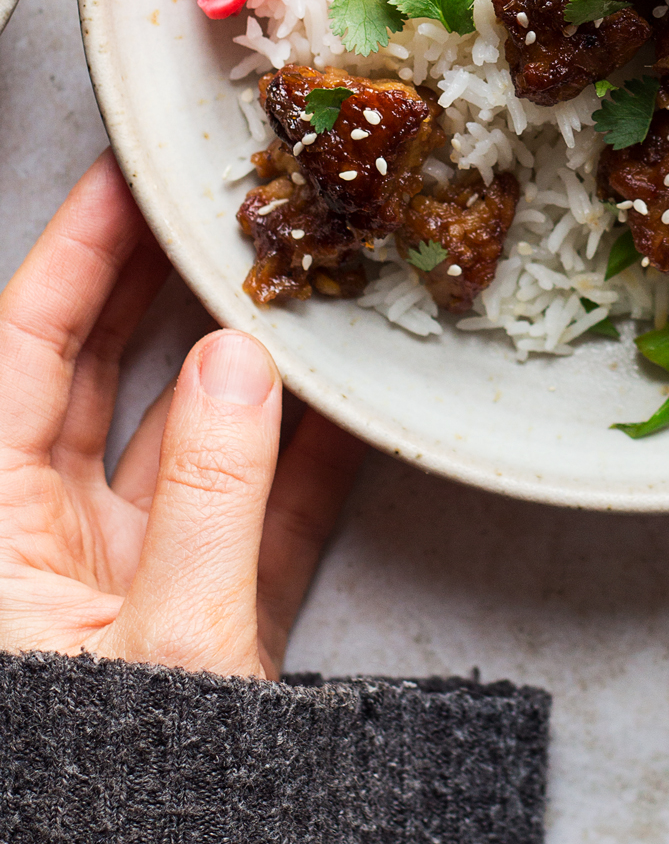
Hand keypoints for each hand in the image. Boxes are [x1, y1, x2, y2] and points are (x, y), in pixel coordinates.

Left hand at [0, 151, 364, 677]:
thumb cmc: (100, 796)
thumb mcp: (165, 649)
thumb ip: (206, 493)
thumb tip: (235, 360)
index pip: (16, 353)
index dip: (71, 256)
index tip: (122, 177)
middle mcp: (39, 549)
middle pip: (85, 380)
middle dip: (149, 286)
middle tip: (211, 205)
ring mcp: (117, 587)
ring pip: (175, 440)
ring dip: (235, 365)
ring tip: (288, 279)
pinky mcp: (191, 631)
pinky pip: (244, 521)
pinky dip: (296, 466)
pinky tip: (346, 407)